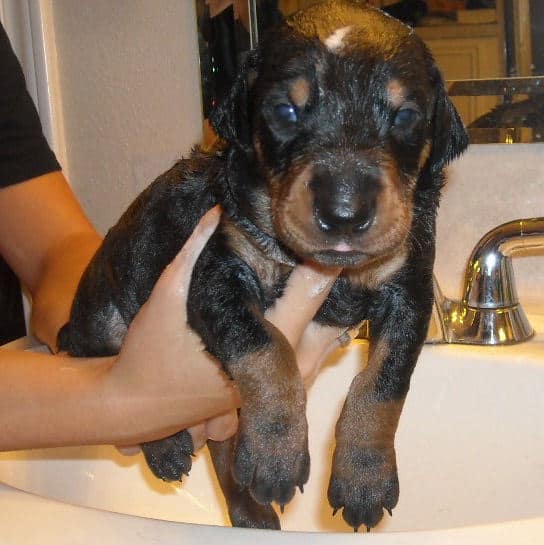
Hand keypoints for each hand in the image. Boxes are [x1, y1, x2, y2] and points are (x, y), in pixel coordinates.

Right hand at [110, 206, 346, 451]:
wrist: (133, 406)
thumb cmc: (150, 351)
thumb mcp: (166, 296)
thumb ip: (192, 251)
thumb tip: (218, 210)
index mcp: (264, 346)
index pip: (309, 296)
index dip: (322, 263)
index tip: (328, 237)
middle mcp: (283, 373)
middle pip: (331, 322)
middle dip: (334, 287)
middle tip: (335, 252)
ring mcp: (282, 391)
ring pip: (327, 345)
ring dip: (329, 310)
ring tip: (331, 275)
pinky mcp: (277, 396)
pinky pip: (313, 361)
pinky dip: (318, 333)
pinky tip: (314, 311)